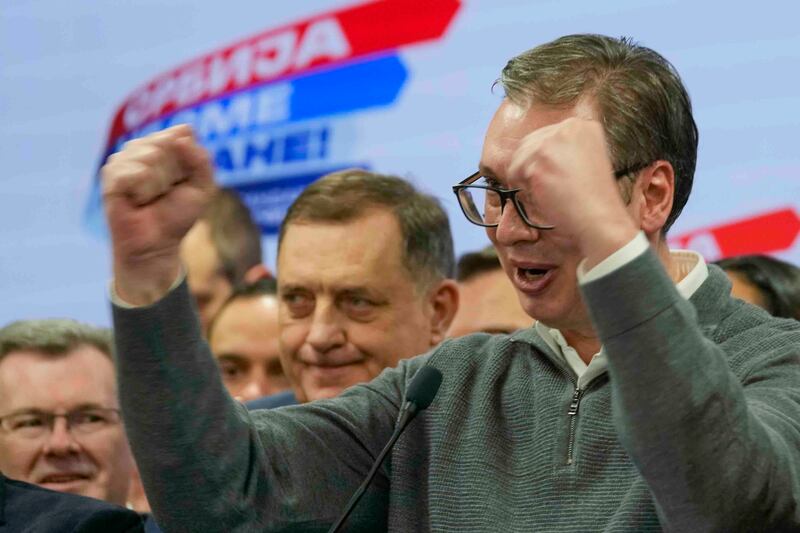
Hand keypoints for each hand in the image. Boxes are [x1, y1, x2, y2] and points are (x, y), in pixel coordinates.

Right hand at [102, 124, 215, 304]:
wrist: (157, 244)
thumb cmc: (178, 215)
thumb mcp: (203, 187)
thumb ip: (201, 159)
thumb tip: (182, 132)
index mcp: (164, 145)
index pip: (182, 134)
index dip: (188, 162)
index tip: (183, 181)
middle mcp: (142, 148)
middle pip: (166, 143)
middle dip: (174, 174)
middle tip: (165, 192)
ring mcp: (124, 159)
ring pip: (150, 156)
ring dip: (159, 184)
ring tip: (151, 198)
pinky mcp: (110, 175)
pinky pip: (134, 172)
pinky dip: (143, 190)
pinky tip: (138, 201)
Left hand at [507, 117, 638, 266]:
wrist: (600, 218)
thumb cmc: (594, 198)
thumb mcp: (587, 160)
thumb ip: (565, 150)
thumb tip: (537, 154)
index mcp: (583, 125)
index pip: (545, 136)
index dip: (542, 160)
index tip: (550, 176)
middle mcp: (567, 127)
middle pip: (528, 144)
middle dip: (531, 167)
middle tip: (545, 188)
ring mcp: (551, 142)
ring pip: (519, 159)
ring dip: (526, 179)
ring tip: (549, 194)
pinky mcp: (538, 160)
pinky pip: (514, 174)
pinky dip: (523, 189)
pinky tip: (544, 197)